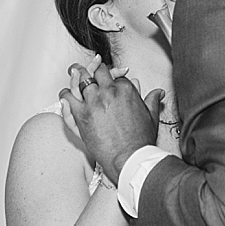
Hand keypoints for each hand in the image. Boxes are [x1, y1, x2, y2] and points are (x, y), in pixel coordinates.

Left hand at [59, 62, 162, 180]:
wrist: (129, 157)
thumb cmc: (140, 140)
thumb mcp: (150, 116)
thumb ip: (152, 101)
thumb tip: (158, 92)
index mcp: (125, 89)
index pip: (113, 74)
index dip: (109, 76)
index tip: (107, 79)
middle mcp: (109, 91)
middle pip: (96, 72)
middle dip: (92, 69)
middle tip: (87, 68)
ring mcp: (94, 102)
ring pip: (80, 80)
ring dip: (76, 77)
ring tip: (73, 73)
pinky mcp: (82, 114)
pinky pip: (68, 98)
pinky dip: (65, 94)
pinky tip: (65, 95)